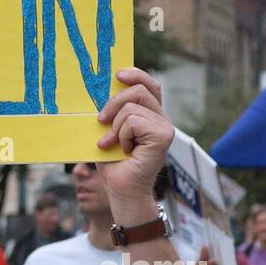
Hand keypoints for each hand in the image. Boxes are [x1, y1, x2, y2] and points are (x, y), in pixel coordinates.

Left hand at [95, 67, 173, 219]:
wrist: (121, 190)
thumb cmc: (113, 162)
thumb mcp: (108, 130)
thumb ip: (111, 111)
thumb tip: (100, 87)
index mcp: (150, 115)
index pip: (149, 84)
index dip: (135, 74)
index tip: (117, 74)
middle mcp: (161, 119)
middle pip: (140, 89)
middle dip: (114, 101)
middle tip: (100, 120)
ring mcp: (165, 127)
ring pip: (132, 107)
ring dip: (115, 126)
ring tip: (114, 144)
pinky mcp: (163, 136)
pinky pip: (134, 121)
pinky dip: (121, 135)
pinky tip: (124, 151)